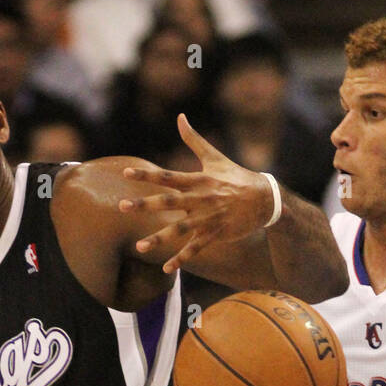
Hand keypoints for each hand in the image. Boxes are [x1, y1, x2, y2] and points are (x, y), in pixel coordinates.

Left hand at [118, 113, 276, 272]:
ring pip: (179, 229)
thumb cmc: (236, 176)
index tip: (126, 173)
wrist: (264, 199)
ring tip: (139, 247)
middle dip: (145, 204)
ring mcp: (207, 218)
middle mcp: (200, 199)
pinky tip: (166, 268)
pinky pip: (196, 248)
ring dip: (159, 238)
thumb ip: (193, 140)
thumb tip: (180, 117)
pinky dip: (181, 259)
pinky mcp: (215, 234)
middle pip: (169, 201)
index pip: (167, 176)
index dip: (147, 175)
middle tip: (122, 207)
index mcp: (198, 180)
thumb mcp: (214, 157)